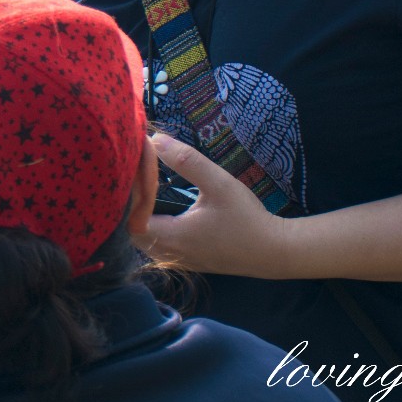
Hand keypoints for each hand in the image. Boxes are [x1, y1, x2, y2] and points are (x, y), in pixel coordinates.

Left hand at [136, 132, 293, 277]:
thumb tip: (154, 140)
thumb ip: (185, 161)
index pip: (129, 219)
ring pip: (142, 241)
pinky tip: (159, 207)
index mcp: (173, 236)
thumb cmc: (247, 218)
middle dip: (129, 206)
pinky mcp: (186, 262)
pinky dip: (151, 227)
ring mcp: (177, 261)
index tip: (132, 175)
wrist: (274, 251)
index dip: (126, 197)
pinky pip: (156, 246)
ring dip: (139, 217)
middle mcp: (169, 253)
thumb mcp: (218, 183)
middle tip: (135, 180)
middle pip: (129, 232)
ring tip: (144, 190)